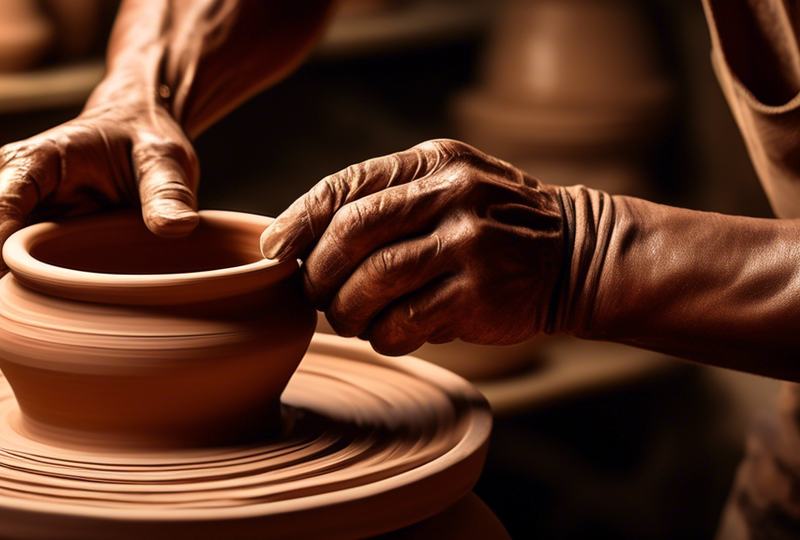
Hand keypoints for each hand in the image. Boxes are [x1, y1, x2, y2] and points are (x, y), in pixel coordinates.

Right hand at [0, 101, 198, 287]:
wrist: (136, 135)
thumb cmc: (144, 141)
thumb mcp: (163, 159)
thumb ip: (167, 191)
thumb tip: (177, 228)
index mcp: (32, 159)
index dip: (3, 248)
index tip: (26, 281)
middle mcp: (5, 182)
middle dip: (0, 276)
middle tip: (51, 305)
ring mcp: (7, 209)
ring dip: (12, 285)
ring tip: (61, 304)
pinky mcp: (17, 232)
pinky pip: (3, 268)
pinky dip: (24, 287)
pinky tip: (60, 302)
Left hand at [260, 139, 563, 355]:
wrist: (574, 254)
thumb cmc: (490, 223)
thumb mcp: (449, 185)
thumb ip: (387, 199)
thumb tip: (299, 239)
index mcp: (433, 162)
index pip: (348, 186)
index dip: (300, 219)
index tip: (274, 249)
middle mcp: (451, 195)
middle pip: (353, 232)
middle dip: (318, 270)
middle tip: (313, 293)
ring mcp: (469, 243)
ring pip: (373, 281)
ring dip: (345, 309)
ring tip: (346, 318)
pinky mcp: (479, 294)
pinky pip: (405, 321)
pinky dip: (383, 334)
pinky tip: (386, 332)